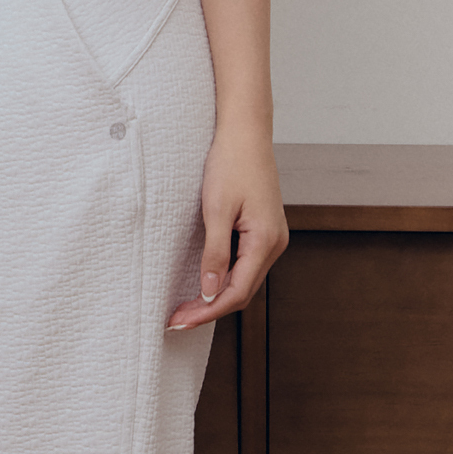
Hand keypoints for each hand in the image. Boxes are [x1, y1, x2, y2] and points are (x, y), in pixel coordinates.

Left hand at [168, 126, 287, 328]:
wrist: (246, 133)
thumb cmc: (231, 164)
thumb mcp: (216, 210)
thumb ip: (215, 254)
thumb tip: (211, 292)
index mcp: (265, 241)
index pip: (236, 292)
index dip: (207, 311)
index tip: (179, 321)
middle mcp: (275, 244)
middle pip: (242, 292)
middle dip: (209, 308)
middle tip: (177, 319)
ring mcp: (272, 238)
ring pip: (245, 280)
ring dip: (217, 296)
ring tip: (187, 306)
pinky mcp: (265, 230)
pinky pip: (246, 265)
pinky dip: (225, 278)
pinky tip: (206, 282)